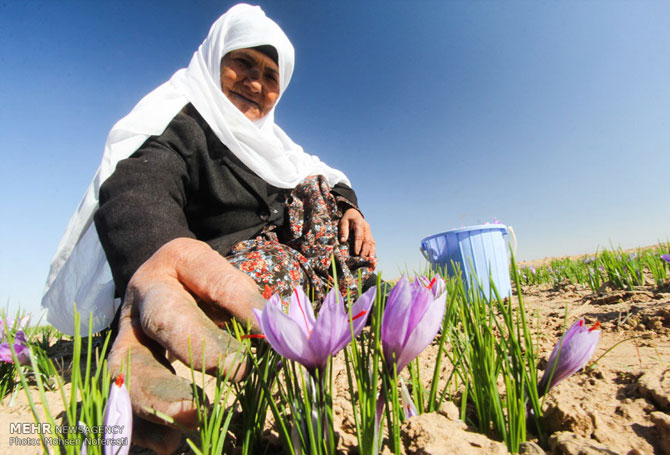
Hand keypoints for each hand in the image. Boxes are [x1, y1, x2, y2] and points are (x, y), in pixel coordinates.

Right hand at [106, 237, 265, 453]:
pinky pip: (121, 404)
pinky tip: (170, 443)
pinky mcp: (120, 371)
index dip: (240, 304)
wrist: (165, 287)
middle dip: (197, 346)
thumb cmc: (205, 285)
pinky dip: (143, 428)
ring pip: (127, 366)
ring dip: (160, 397)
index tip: (266, 330)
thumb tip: (273, 333)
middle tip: (235, 370)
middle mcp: (146, 295)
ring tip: (195, 416)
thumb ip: (246, 303)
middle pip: (163, 319)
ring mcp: (127, 333)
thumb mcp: (228, 280)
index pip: (211, 279)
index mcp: (178, 261)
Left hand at [339, 208, 375, 257]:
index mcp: (359, 224)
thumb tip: (343, 241)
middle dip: (365, 250)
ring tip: (370, 260)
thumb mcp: (343, 221)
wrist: (354, 213)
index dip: (358, 245)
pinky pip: (373, 243)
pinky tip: (372, 257)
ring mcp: (369, 232)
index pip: (359, 236)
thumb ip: (343, 230)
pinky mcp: (370, 235)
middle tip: (362, 258)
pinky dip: (373, 250)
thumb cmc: (347, 218)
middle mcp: (366, 228)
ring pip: (372, 242)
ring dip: (371, 252)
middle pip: (367, 240)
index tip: (356, 253)